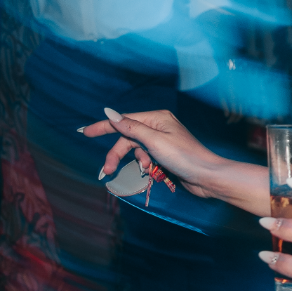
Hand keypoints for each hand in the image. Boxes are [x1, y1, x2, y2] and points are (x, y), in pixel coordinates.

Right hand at [81, 108, 225, 199]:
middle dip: (117, 153)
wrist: (206, 177)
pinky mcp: (165, 154)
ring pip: (136, 149)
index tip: (85, 133)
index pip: (124, 120)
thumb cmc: (183, 157)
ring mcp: (163, 140)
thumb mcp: (154, 142)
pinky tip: (151, 171)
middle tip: (106, 170)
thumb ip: (131, 128)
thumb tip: (110, 113)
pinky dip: (145, 164)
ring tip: (143, 170)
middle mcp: (159, 126)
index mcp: (157, 118)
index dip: (104, 126)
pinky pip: (146, 156)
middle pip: (128, 137)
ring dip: (135, 160)